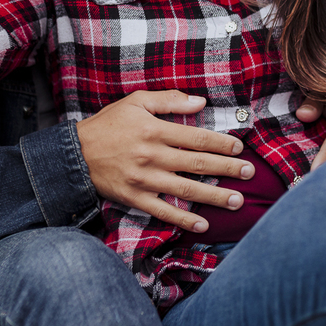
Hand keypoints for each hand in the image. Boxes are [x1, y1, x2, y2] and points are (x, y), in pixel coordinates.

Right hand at [75, 91, 255, 232]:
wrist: (76, 153)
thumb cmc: (109, 124)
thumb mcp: (136, 101)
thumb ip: (169, 100)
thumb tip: (201, 101)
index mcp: (155, 130)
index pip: (197, 137)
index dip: (221, 143)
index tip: (239, 148)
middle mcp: (153, 155)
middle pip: (198, 163)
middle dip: (227, 169)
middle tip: (249, 173)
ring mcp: (144, 179)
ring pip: (186, 189)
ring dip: (214, 196)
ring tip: (237, 201)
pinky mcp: (135, 198)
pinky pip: (163, 211)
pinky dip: (183, 220)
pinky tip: (203, 225)